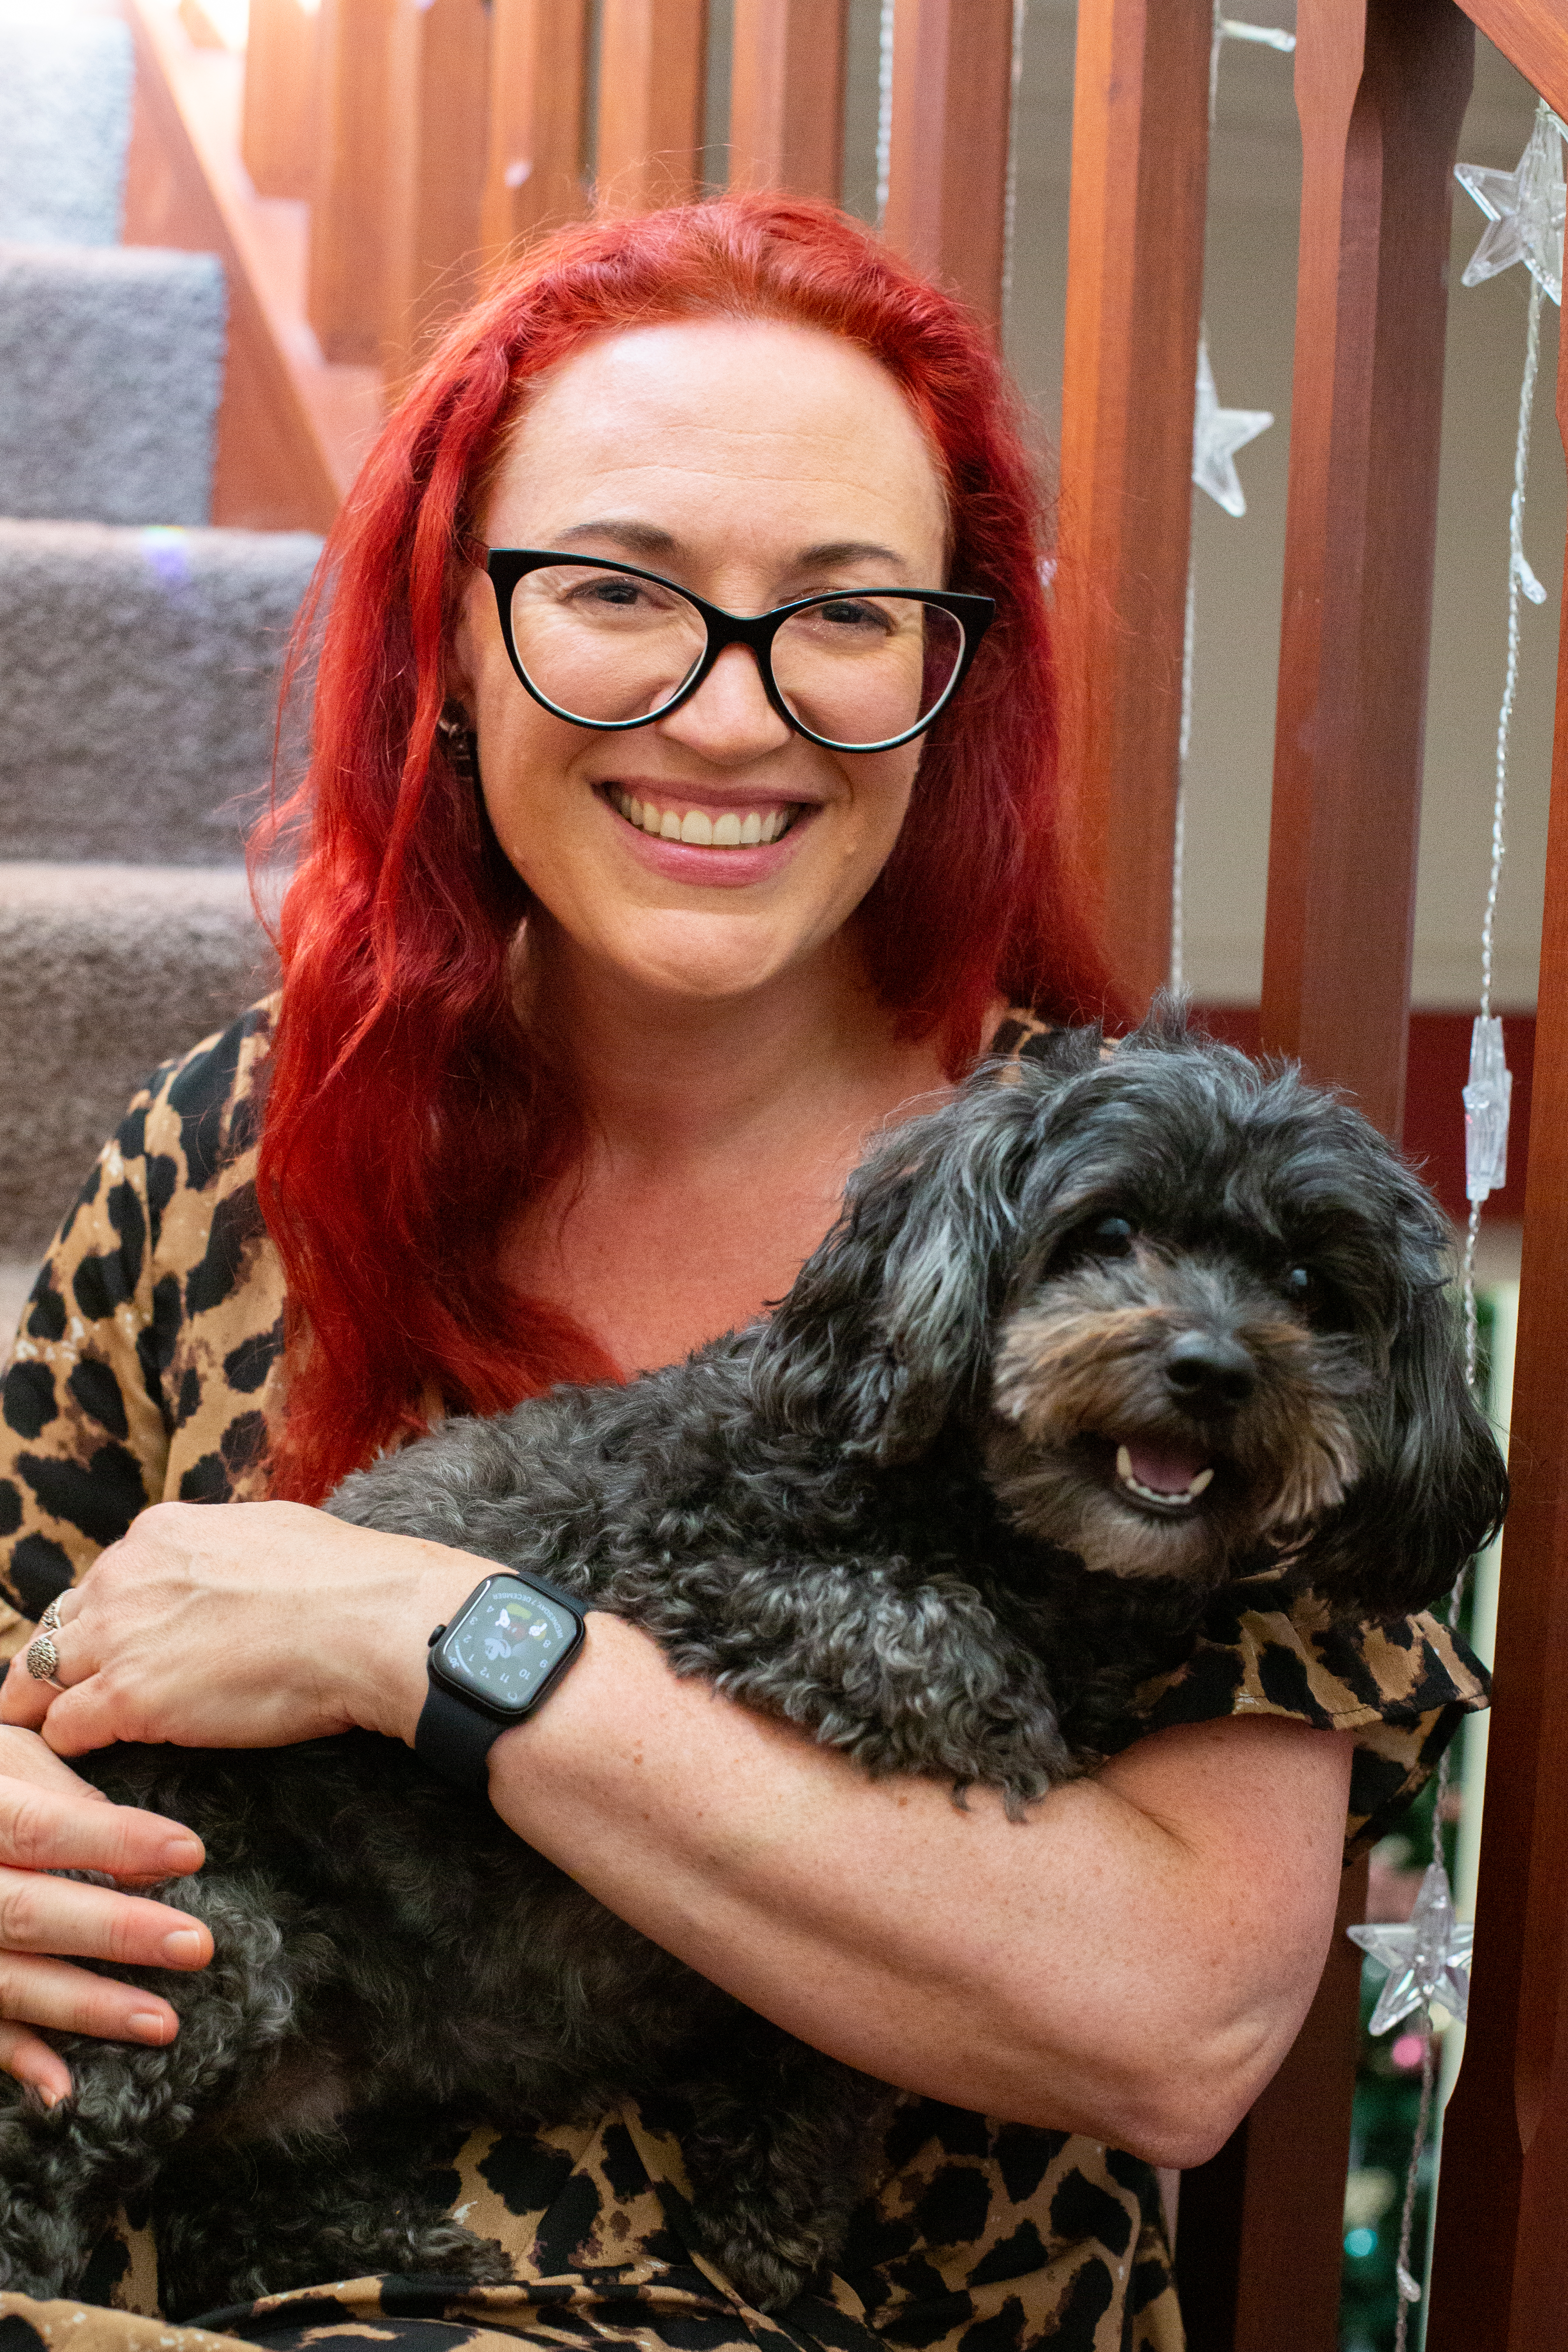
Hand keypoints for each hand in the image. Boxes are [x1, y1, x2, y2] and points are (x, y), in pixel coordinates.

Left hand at [0, 1501, 483, 1757]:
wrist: (371, 1622)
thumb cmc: (347, 1579)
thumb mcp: (270, 1532)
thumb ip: (225, 1551)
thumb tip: (230, 1561)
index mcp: (160, 1534)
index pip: (101, 1583)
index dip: (103, 1622)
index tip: (115, 1649)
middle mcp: (125, 1577)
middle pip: (57, 1626)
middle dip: (61, 1664)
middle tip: (70, 1698)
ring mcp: (120, 1638)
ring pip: (38, 1677)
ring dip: (48, 1705)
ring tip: (60, 1733)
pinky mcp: (127, 1700)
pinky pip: (63, 1727)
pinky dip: (70, 1743)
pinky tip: (93, 1757)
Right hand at [0, 1725, 210, 2103]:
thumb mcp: (9, 1760)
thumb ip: (68, 1801)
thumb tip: (151, 1862)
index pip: (40, 1827)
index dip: (114, 1839)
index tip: (191, 1853)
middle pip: (27, 1911)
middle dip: (114, 1931)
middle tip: (196, 1945)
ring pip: (8, 1980)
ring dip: (85, 2006)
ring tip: (162, 2023)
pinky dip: (18, 2060)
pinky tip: (65, 2087)